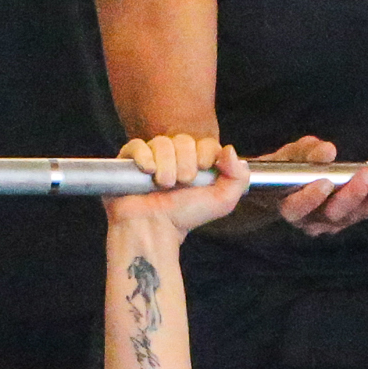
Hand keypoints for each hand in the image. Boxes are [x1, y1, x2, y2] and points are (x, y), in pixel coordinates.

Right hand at [109, 132, 251, 233]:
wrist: (155, 229)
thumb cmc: (185, 217)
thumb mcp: (222, 201)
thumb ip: (238, 177)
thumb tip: (229, 149)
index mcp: (196, 162)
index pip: (205, 142)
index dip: (206, 154)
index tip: (202, 170)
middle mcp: (174, 157)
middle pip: (183, 140)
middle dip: (186, 163)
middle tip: (181, 183)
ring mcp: (152, 157)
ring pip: (162, 142)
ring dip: (167, 165)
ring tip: (164, 185)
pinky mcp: (129, 160)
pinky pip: (137, 145)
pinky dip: (145, 157)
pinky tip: (149, 172)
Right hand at [251, 133, 367, 235]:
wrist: (285, 188)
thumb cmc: (286, 169)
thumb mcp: (288, 155)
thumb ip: (304, 153)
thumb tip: (327, 152)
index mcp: (287, 205)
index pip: (296, 208)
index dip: (310, 198)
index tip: (325, 183)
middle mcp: (308, 221)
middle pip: (331, 215)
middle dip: (352, 195)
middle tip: (367, 175)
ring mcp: (328, 223)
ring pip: (352, 217)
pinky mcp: (346, 219)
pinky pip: (364, 213)